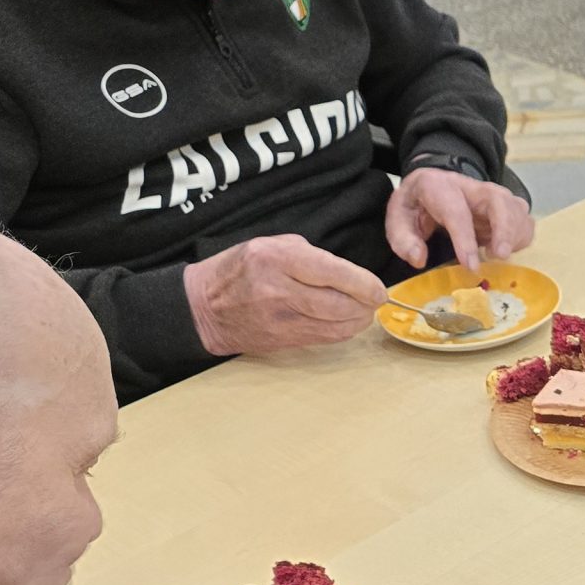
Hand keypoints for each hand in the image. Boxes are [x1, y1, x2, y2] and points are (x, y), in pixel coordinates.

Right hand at [184, 235, 388, 358]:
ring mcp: (279, 318)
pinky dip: (342, 332)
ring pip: (334, 325)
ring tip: (364, 311)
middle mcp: (278, 289)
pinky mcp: (281, 339)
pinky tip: (348, 323)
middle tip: (375, 300)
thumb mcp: (270, 245)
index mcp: (277, 258)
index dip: (363, 283)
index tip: (379, 289)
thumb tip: (348, 273)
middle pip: (338, 303)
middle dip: (366, 304)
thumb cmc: (240, 269)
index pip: (332, 272)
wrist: (205, 307)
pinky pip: (323, 338)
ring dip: (358, 320)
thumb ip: (310, 255)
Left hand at [385, 168, 533, 272]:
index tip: (471, 266)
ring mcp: (493, 195)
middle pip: (498, 200)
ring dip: (513, 236)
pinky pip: (524, 221)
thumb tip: (419, 259)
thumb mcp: (398, 219)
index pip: (457, 212)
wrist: (432, 183)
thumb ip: (404, 240)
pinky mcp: (506, 206)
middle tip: (499, 256)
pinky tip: (503, 250)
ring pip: (516, 209)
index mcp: (439, 187)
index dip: (465, 240)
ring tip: (496, 255)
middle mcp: (471, 187)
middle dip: (504, 230)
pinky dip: (520, 239)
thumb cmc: (417, 205)